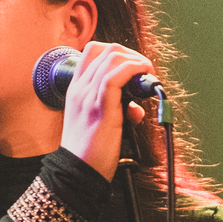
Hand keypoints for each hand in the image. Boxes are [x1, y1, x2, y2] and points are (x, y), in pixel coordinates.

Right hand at [58, 41, 154, 180]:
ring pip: (113, 57)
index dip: (117, 53)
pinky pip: (117, 75)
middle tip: (143, 71)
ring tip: (147, 75)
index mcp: (75, 90)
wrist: (78, 171)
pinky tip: (144, 77)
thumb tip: (136, 110)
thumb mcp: (99, 123)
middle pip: (106, 49)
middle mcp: (80, 88)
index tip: (132, 67)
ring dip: (136, 61)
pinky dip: (134, 70)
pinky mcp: (101, 106)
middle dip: (131, 55)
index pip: (92, 51)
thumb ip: (116, 110)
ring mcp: (88, 96)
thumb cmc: (89, 152)